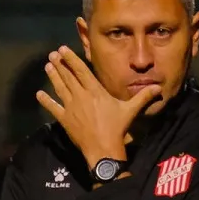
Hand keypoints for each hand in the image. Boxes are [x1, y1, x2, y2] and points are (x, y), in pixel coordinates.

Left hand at [35, 46, 160, 167]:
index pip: (81, 71)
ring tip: (47, 66)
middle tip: (52, 55)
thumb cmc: (117, 129)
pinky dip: (46, 101)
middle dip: (59, 65)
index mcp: (95, 91)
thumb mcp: (131, 110)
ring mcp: (71, 108)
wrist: (103, 149)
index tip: (62, 50)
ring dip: (53, 77)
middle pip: (68, 77)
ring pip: (60, 89)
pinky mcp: (65, 120)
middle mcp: (81, 96)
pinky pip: (53, 108)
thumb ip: (143, 97)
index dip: (71, 59)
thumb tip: (159, 88)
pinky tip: (39, 94)